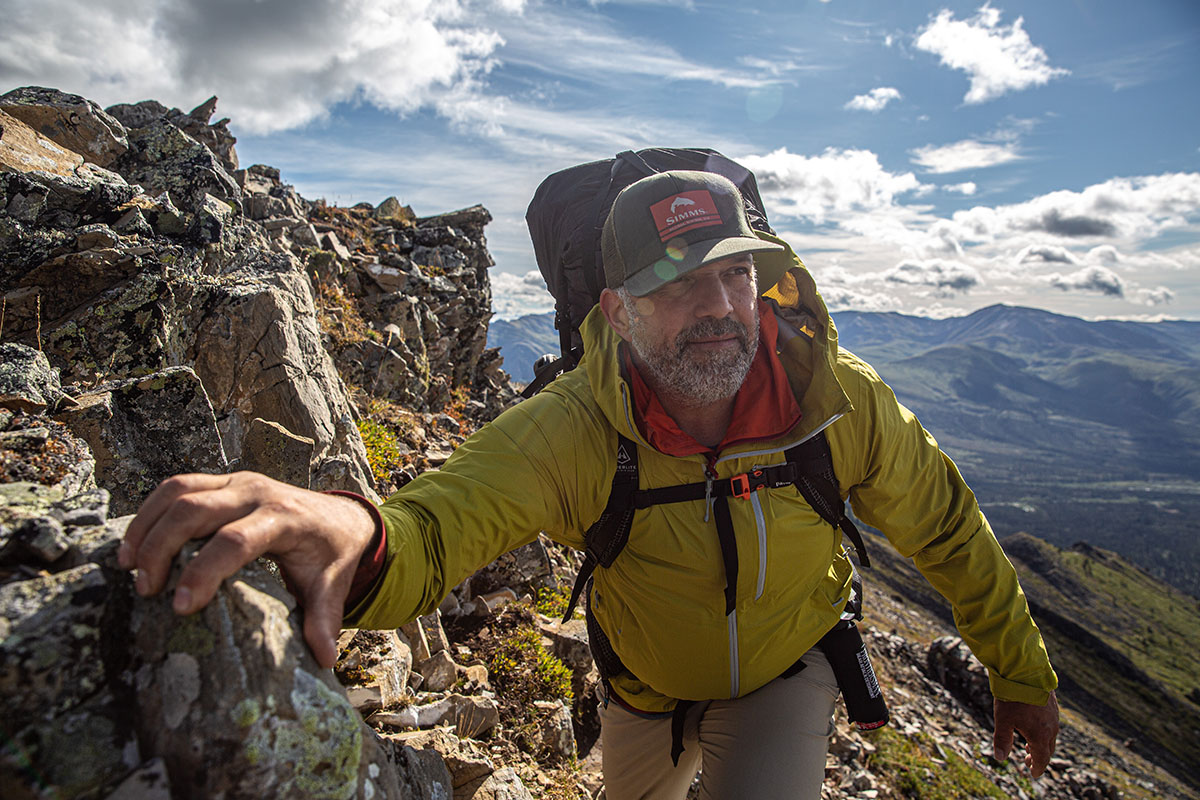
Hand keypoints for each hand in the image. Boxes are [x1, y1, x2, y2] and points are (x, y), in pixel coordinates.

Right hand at [119, 472, 376, 668]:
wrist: (343, 516)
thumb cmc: (332, 555)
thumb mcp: (333, 587)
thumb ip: (324, 620)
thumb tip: (325, 660)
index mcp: (285, 519)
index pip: (235, 541)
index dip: (204, 572)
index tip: (181, 606)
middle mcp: (257, 493)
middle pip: (195, 510)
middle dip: (161, 549)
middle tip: (146, 591)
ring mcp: (238, 482)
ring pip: (179, 491)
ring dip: (147, 526)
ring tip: (127, 568)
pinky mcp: (223, 481)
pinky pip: (177, 486)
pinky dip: (150, 511)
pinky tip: (135, 544)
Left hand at [992, 690, 1058, 776]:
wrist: (1026, 672)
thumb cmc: (1013, 697)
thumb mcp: (1003, 720)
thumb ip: (1002, 740)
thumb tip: (1000, 758)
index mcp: (1040, 735)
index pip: (1042, 758)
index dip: (1037, 768)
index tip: (1034, 774)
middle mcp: (1051, 728)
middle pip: (1047, 749)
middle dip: (1039, 758)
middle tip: (1028, 762)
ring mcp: (1054, 716)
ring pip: (1050, 736)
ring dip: (1041, 744)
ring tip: (1029, 747)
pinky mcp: (1053, 706)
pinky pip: (1051, 725)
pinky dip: (1043, 732)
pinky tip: (1034, 727)